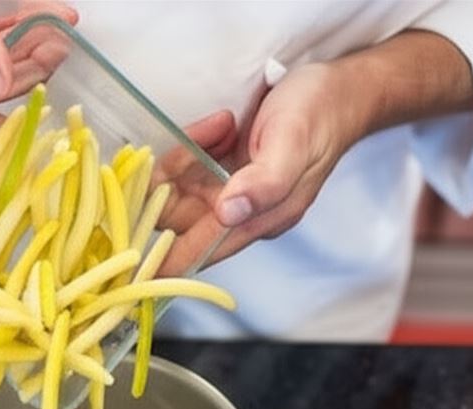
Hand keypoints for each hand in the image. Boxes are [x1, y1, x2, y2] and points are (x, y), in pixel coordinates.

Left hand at [161, 29, 472, 274]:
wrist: (340, 91)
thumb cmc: (320, 116)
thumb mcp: (292, 144)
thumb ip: (264, 182)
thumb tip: (228, 213)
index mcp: (258, 221)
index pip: (195, 253)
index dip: (160, 254)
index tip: (132, 243)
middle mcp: (239, 215)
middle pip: (176, 219)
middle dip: (171, 183)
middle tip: (197, 143)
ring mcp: (229, 194)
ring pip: (178, 191)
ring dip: (184, 157)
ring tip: (222, 124)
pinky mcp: (224, 172)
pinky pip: (188, 169)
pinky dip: (193, 145)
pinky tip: (222, 125)